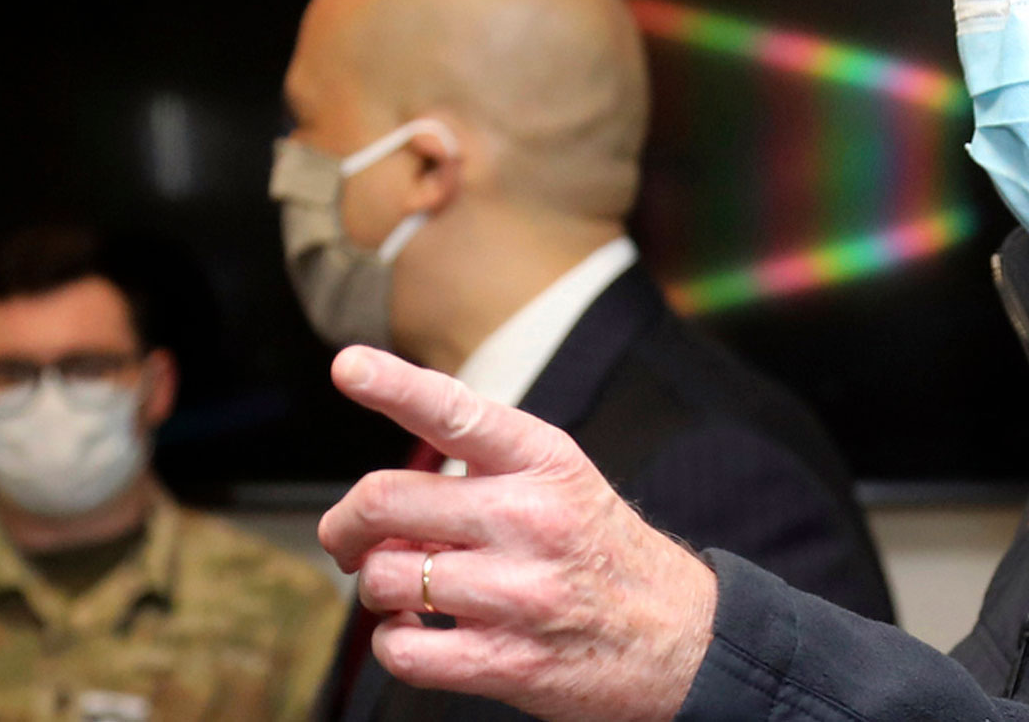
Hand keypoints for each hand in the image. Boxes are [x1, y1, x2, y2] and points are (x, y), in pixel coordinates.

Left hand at [318, 346, 716, 721]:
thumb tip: (384, 502)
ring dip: (376, 587)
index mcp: (546, 463)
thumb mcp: (565, 483)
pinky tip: (416, 631)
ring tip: (405, 587)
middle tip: (347, 536)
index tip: (351, 367)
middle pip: (386, 501)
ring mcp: (519, 593)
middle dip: (345, 523)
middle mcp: (531, 519)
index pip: (457, 412)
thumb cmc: (605, 554)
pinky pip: (402, 650)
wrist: (683, 639)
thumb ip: (483, 474)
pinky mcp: (506, 662)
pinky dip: (392, 642)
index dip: (395, 385)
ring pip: (384, 578)